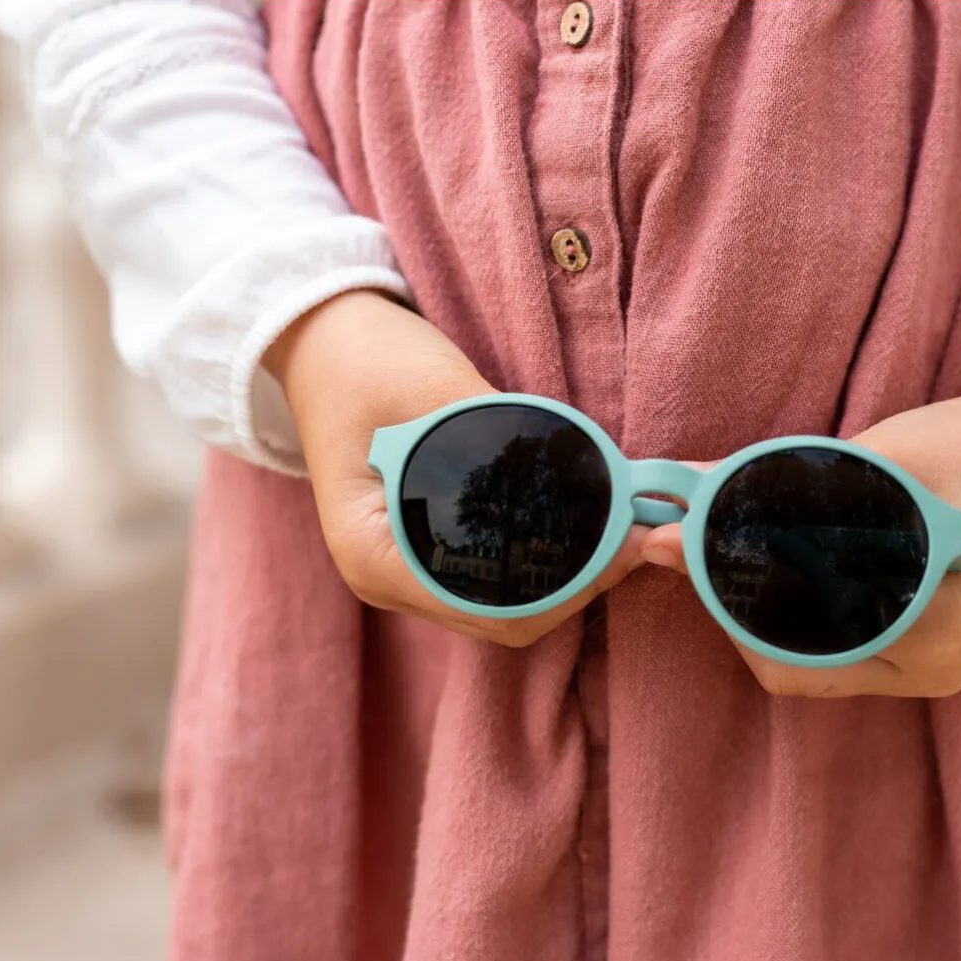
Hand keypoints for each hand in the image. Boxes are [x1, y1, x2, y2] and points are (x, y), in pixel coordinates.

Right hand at [264, 290, 646, 645]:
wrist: (322, 341)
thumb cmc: (367, 359)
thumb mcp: (435, 387)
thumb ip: (504, 434)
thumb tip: (590, 471)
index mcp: (377, 557)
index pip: (494, 612)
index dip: (570, 588)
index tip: (625, 544)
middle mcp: (390, 580)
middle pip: (506, 619)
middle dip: (579, 585)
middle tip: (638, 536)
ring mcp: (406, 570)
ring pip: (506, 604)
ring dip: (568, 576)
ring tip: (622, 531)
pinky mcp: (426, 548)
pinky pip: (496, 574)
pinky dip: (544, 558)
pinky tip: (584, 524)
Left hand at [638, 374, 960, 696]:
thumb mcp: (873, 462)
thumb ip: (776, 484)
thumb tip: (685, 488)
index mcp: (924, 648)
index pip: (789, 662)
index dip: (729, 613)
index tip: (694, 556)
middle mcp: (925, 672)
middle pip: (796, 661)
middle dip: (739, 607)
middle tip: (697, 550)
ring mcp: (928, 660)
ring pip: (813, 649)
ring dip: (766, 603)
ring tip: (729, 548)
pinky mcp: (923, 636)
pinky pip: (840, 633)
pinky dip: (800, 599)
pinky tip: (774, 554)